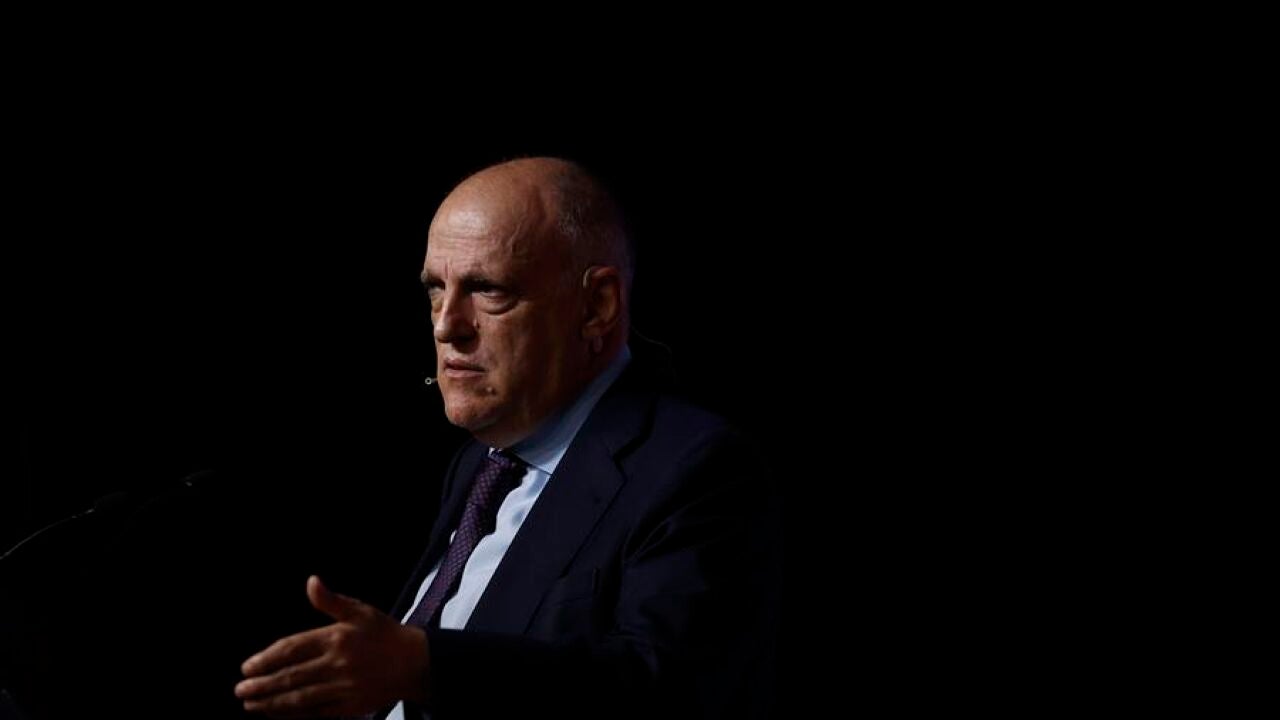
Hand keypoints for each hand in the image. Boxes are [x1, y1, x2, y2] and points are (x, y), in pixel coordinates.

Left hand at [235, 575, 427, 717]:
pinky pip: (315, 713)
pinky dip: (293, 715)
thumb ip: (331, 601)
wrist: (415, 662)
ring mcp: (343, 688)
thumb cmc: (384, 633)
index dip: (266, 659)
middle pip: (291, 677)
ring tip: (250, 704)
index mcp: (336, 638)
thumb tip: (311, 582)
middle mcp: (337, 664)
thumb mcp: (360, 611)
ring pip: (300, 698)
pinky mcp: (349, 707)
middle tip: (239, 690)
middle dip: (262, 685)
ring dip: (272, 703)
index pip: (292, 649)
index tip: (246, 668)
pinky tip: (275, 713)